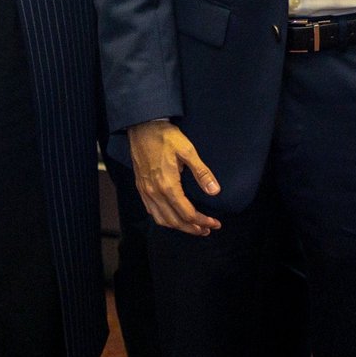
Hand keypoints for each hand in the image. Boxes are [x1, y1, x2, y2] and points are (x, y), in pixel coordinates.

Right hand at [128, 120, 221, 235]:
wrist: (142, 126)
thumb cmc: (165, 136)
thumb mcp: (188, 151)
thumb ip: (201, 173)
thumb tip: (215, 191)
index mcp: (168, 185)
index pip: (187, 213)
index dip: (202, 221)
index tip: (215, 223)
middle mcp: (155, 192)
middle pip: (175, 221)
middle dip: (192, 229)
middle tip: (207, 229)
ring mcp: (146, 191)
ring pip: (162, 219)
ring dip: (178, 227)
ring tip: (192, 227)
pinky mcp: (141, 187)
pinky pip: (151, 211)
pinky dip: (164, 219)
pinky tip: (172, 217)